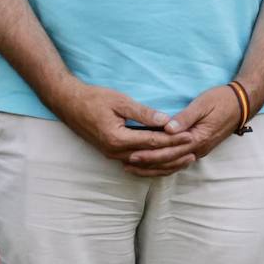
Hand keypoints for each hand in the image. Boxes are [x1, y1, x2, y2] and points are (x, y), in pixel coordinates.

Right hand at [48, 79, 194, 175]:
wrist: (69, 104)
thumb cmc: (94, 99)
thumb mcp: (121, 101)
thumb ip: (144, 113)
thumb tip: (166, 120)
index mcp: (118, 139)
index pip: (152, 142)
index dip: (173, 140)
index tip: (190, 136)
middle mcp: (115, 152)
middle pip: (150, 157)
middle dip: (173, 155)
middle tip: (194, 152)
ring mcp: (112, 155)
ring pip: (144, 165)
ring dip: (165, 164)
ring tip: (184, 161)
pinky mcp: (112, 153)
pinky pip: (136, 163)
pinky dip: (152, 165)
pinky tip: (164, 164)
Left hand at [139, 84, 253, 175]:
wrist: (242, 103)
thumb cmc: (221, 99)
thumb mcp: (203, 103)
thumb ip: (185, 117)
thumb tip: (168, 129)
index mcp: (198, 138)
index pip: (169, 151)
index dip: (150, 154)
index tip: (132, 154)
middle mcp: (198, 149)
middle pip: (169, 162)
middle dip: (147, 164)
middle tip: (126, 163)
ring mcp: (200, 150)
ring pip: (173, 165)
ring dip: (154, 168)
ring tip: (134, 167)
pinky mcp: (199, 148)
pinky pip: (179, 162)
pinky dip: (165, 165)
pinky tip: (153, 165)